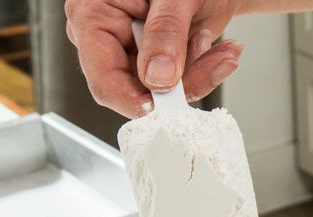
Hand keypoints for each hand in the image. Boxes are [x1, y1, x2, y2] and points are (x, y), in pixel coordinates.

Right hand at [65, 0, 242, 117]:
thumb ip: (166, 33)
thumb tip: (157, 78)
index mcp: (93, 14)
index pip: (102, 76)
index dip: (133, 99)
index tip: (167, 107)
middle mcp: (107, 39)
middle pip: (137, 90)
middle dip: (183, 82)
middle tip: (216, 61)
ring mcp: (131, 54)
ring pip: (163, 93)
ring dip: (199, 75)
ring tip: (219, 47)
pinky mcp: (155, 65)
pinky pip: (178, 87)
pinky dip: (203, 73)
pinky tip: (218, 52)